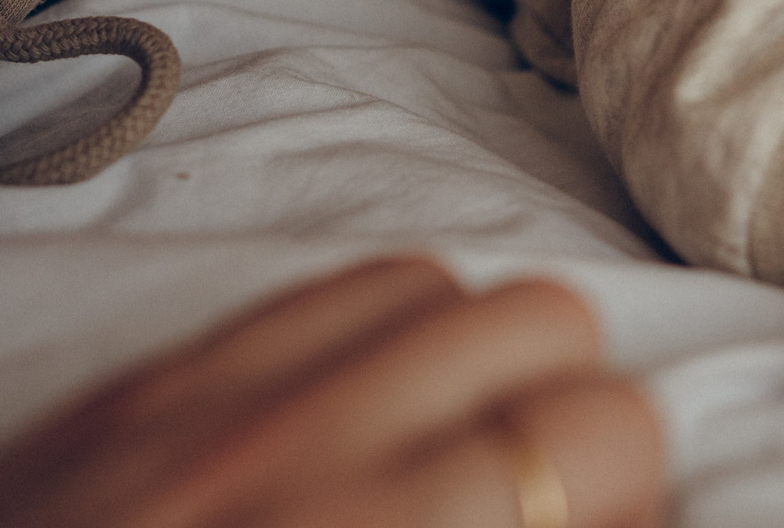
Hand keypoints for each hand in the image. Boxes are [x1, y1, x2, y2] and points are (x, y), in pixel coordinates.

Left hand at [0, 256, 660, 527]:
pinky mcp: (140, 389)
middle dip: (584, 419)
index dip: (644, 504)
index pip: (608, 442)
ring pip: (438, 278)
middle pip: (545, 328)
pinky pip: (313, 289)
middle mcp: (305, 456)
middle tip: (550, 512)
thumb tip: (609, 517)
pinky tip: (363, 416)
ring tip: (460, 454)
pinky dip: (376, 330)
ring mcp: (212, 403)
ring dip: (481, 356)